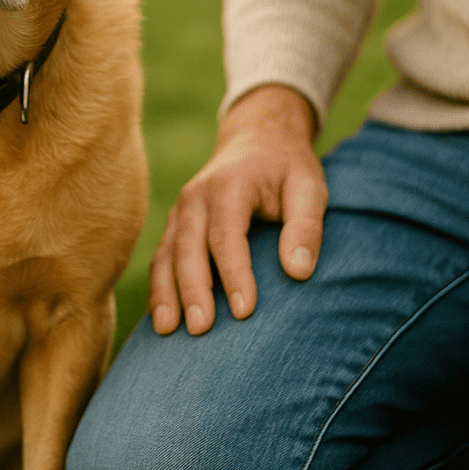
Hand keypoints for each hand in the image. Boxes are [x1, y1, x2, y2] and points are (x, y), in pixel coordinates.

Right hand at [148, 85, 327, 334]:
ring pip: (166, 254)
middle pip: (188, 248)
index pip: (226, 235)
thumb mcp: (309, 187)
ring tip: (169, 331)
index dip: (234, 274)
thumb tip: (298, 272)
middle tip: (201, 330)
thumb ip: (306, 227)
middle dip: (192, 290)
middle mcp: (196, 197)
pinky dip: (159, 286)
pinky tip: (162, 318)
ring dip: (166, 293)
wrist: (257, 137)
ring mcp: (181, 210)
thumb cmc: (287, 168)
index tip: (245, 312)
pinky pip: (162, 256)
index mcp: (229, 186)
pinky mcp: (176, 223)